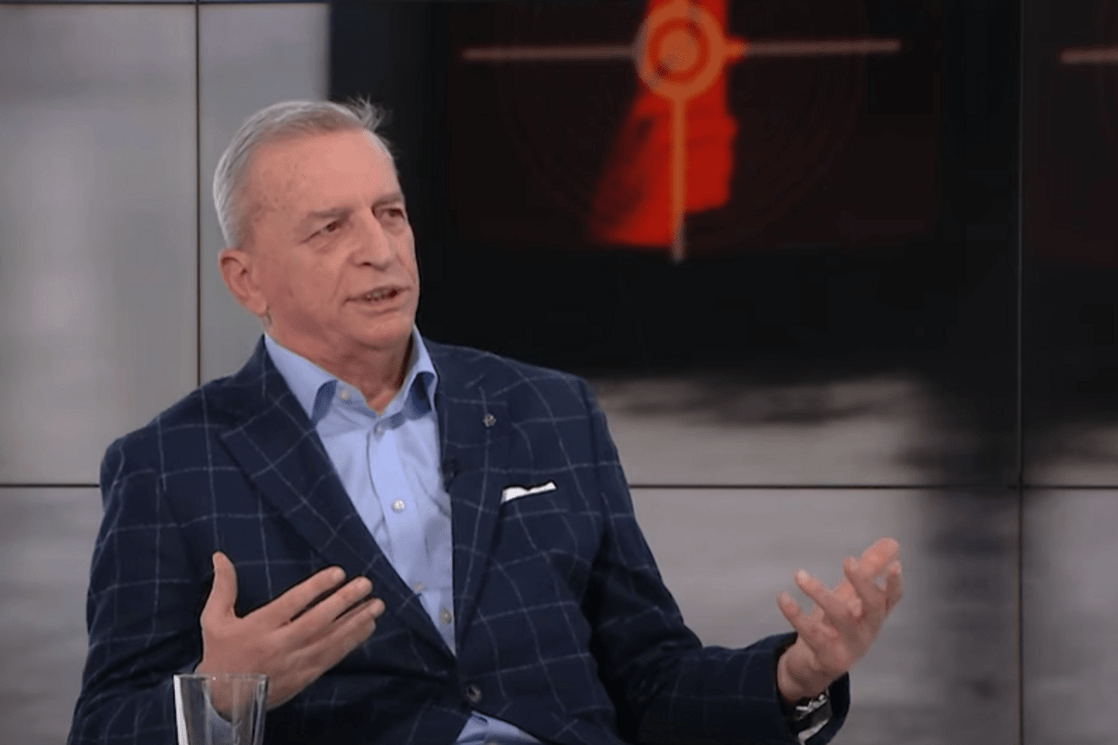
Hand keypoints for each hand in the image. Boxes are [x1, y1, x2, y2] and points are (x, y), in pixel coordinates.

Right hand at [195, 552, 384, 709]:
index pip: (292, 603)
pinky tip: (367, 628)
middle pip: (318, 621)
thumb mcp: (214, 620)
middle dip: (344, 601)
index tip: (338, 572)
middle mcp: (280, 645)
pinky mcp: (305, 677)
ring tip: (376, 604)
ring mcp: (294, 662)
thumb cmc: (221, 654)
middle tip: (366, 584)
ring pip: (331, 640)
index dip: (316, 587)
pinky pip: (333, 657)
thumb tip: (220, 556)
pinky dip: (352, 643)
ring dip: (356, 621)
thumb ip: (223, 587)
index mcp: (259, 627)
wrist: (223, 700)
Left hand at [775, 537, 902, 701]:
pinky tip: (783, 597)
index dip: (894, 584)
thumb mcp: (851, 597)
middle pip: (873, 607)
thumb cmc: (835, 628)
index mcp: (873, 616)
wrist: (812, 668)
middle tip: (849, 560)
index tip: (894, 564)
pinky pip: (811, 634)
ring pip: (840, 617)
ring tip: (799, 575)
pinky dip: (795, 614)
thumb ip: (869, 569)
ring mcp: (848, 647)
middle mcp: (866, 632)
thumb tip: (891, 542)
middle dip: (863, 583)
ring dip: (820, 593)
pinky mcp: (826, 658)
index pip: (891, 599)